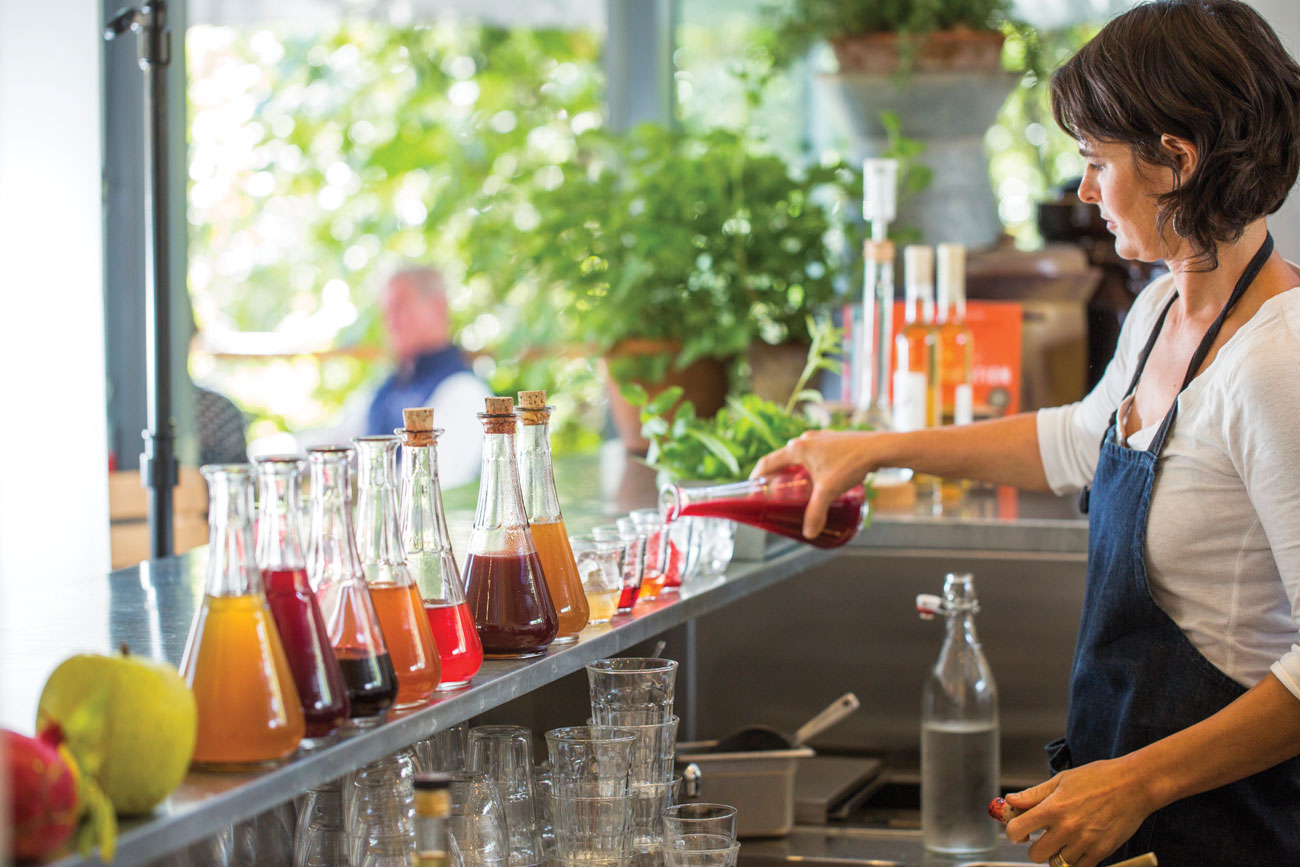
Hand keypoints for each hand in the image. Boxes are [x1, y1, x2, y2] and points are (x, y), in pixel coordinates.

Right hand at [751, 429, 887, 539]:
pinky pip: (813, 452)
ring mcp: (819, 438)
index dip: (757, 475)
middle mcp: (805, 440)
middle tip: (775, 491)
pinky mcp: (832, 439)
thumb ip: (815, 512)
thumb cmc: (851, 464)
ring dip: (794, 469)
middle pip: (782, 458)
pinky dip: (809, 464)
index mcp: (797, 449)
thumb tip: (808, 533)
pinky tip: (819, 476)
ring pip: (799, 455)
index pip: (768, 462)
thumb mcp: (828, 491)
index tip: (752, 487)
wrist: (878, 448)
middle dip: (777, 475)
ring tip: (797, 486)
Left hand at [1003, 757, 1156, 866]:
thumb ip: (1034, 794)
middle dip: (1036, 847)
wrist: (1134, 785)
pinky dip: (1076, 860)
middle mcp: (1066, 827)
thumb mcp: (1061, 780)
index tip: (1019, 832)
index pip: (1017, 829)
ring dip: (1057, 855)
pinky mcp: (1101, 851)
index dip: (1014, 832)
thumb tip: (1010, 801)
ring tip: (1065, 840)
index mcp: (1052, 808)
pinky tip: (1078, 846)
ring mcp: (1084, 842)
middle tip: (1044, 837)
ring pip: (1057, 863)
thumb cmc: (1098, 778)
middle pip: (1035, 854)